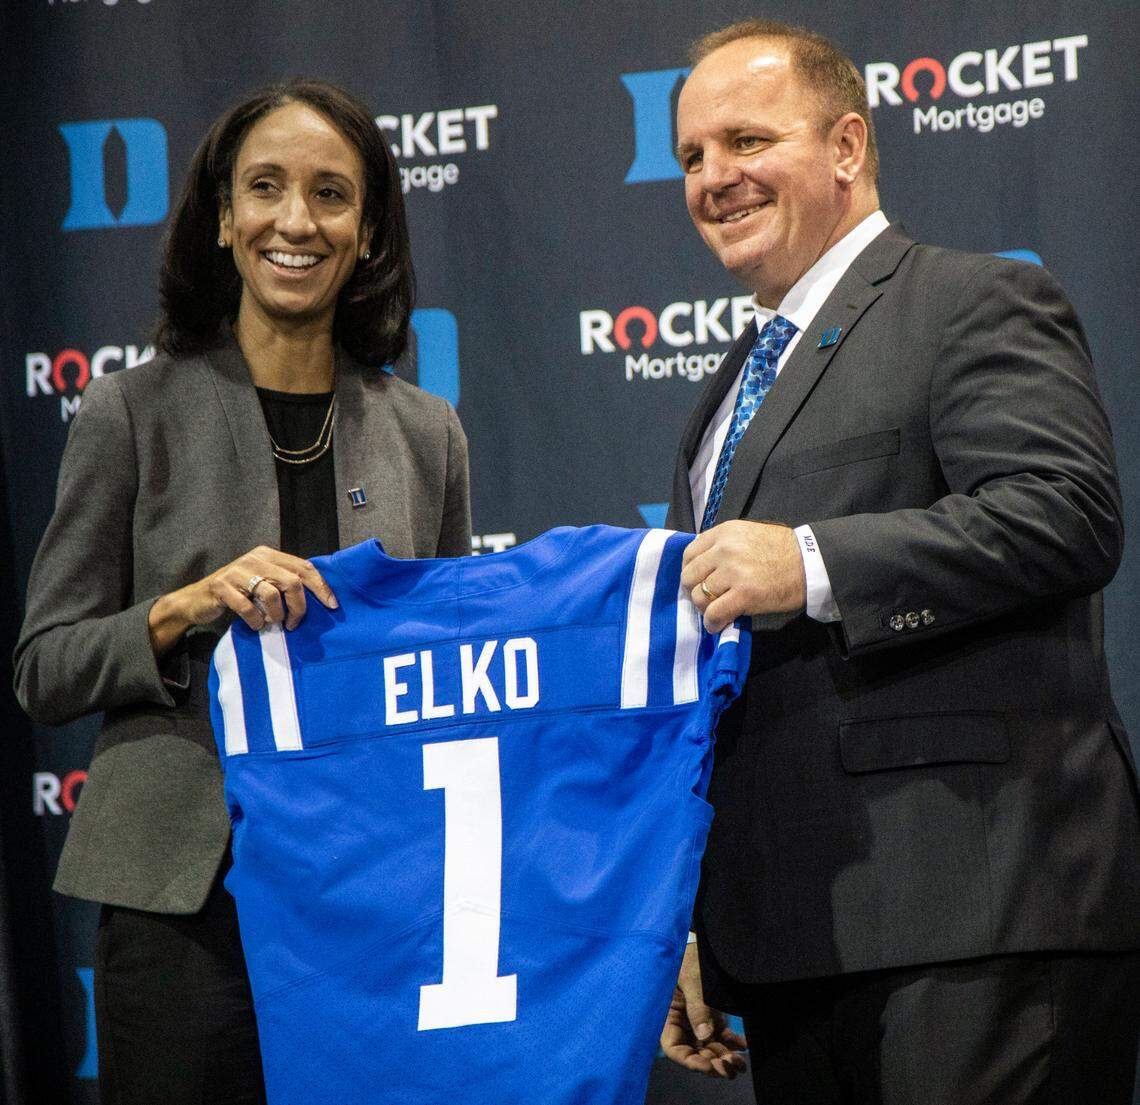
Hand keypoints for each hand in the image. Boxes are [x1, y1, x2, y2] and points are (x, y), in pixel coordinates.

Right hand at [148, 546, 337, 655]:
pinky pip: (248, 607)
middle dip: (299, 607)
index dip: (321, 587)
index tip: (332, 606)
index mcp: (268, 555)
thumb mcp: (263, 582)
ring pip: (272, 594)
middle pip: (292, 581)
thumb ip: (285, 582)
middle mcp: (254, 558)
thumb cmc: (238, 593)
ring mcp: (236, 571)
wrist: (196, 600)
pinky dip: (255, 620)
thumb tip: (320, 597)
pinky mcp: (221, 586)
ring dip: (277, 615)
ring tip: (273, 623)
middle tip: (294, 623)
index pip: (304, 567)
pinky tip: (255, 625)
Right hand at [660, 940, 746, 1077]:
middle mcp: (682, 1022)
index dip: (689, 1061)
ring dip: (724, 1057)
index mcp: (668, 1015)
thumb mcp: (692, 979)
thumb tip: (703, 1035)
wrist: (705, 943)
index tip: (708, 1065)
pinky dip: (733, 1044)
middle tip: (729, 1068)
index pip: (674, 1048)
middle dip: (712, 1063)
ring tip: (739, 1063)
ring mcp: (698, 1020)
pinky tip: (743, 1046)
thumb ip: (697, 1006)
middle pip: (695, 1052)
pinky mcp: (712, 1015)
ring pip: (710, 1048)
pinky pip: (722, 1036)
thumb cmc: (688, 957)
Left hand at [682, 520, 804, 632]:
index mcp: (724, 533)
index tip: (698, 580)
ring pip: (699, 596)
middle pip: (689, 576)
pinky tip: (717, 624)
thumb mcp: (747, 534)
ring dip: (704, 608)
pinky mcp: (744, 594)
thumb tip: (703, 567)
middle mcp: (724, 549)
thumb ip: (724, 545)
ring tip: (715, 610)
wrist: (810, 562)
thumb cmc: (781, 550)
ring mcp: (733, 572)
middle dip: (695, 590)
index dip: (690, 570)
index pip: (689, 554)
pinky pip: (714, 613)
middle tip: (708, 598)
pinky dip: (712, 622)